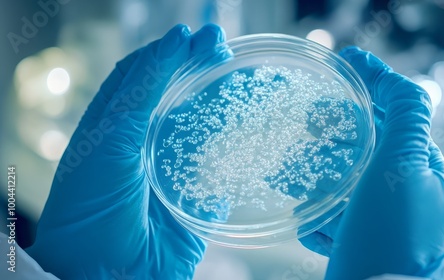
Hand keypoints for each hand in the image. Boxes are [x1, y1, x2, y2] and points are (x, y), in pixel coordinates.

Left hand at [26, 24, 225, 278]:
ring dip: (223, 100)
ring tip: (244, 77)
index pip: (147, 73)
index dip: (172, 51)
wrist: (106, 271)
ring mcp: (173, 165)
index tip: (198, 36)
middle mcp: (146, 140)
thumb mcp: (113, 134)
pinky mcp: (198, 192)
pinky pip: (221, 162)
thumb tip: (176, 39)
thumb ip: (144, 87)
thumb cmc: (94, 201)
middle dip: (201, 68)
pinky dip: (235, 144)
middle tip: (226, 49)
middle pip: (179, 94)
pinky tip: (250, 126)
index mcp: (117, 122)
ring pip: (203, 123)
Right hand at [300, 47, 443, 278]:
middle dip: (332, 142)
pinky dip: (318, 219)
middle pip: (366, 156)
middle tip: (304, 130)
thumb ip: (404, 114)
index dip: (365, 99)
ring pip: (345, 192)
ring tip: (287, 178)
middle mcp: (408, 202)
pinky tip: (306, 222)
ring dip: (316, 182)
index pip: (396, 123)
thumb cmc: (393, 236)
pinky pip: (337, 227)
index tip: (332, 87)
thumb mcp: (403, 164)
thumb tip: (386, 73)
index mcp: (426, 175)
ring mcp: (383, 229)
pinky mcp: (360, 251)